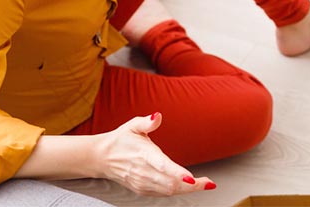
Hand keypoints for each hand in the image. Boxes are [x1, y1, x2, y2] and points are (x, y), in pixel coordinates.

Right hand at [93, 113, 215, 195]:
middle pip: (170, 183)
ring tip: (204, 184)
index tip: (191, 177)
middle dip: (191, 185)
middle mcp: (143, 171)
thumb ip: (147, 122)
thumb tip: (157, 116)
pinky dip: (177, 191)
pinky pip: (162, 194)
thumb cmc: (120, 140)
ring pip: (168, 191)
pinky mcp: (141, 189)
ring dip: (187, 190)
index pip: (162, 166)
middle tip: (208, 182)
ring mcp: (141, 182)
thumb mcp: (132, 126)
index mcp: (143, 154)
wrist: (100, 158)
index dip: (177, 173)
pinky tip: (189, 186)